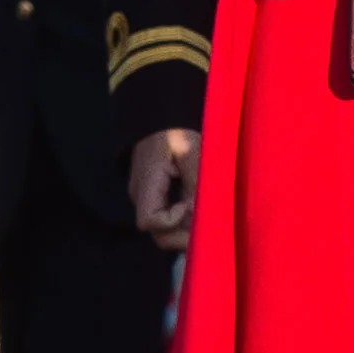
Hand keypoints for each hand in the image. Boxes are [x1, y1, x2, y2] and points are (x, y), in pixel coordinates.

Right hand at [129, 128, 200, 251]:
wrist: (160, 116)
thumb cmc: (175, 130)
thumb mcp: (190, 150)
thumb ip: (196, 180)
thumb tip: (203, 211)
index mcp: (146, 184)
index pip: (147, 220)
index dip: (170, 221)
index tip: (190, 204)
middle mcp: (143, 197)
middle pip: (156, 232)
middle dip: (183, 236)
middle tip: (210, 229)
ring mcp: (149, 198)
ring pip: (164, 227)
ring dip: (186, 229)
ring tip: (210, 224)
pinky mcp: (158, 195)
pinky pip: (169, 216)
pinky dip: (186, 219)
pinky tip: (203, 214)